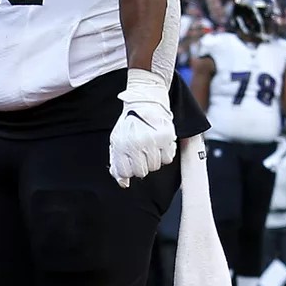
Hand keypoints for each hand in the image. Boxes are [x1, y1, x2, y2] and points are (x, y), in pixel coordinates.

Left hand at [108, 68, 177, 185]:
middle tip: (142, 152)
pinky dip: (165, 153)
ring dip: (154, 159)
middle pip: (142, 172)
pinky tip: (160, 143)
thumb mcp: (117, 140)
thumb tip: (123, 184)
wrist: (144, 102)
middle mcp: (136, 144)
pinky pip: (168, 158)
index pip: (125, 172)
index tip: (130, 161)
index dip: (129, 169)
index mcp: (121, 144)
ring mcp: (152, 140)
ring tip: (150, 146)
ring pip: (156, 166)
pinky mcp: (166, 137)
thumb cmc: (129, 123)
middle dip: (142, 165)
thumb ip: (117, 163)